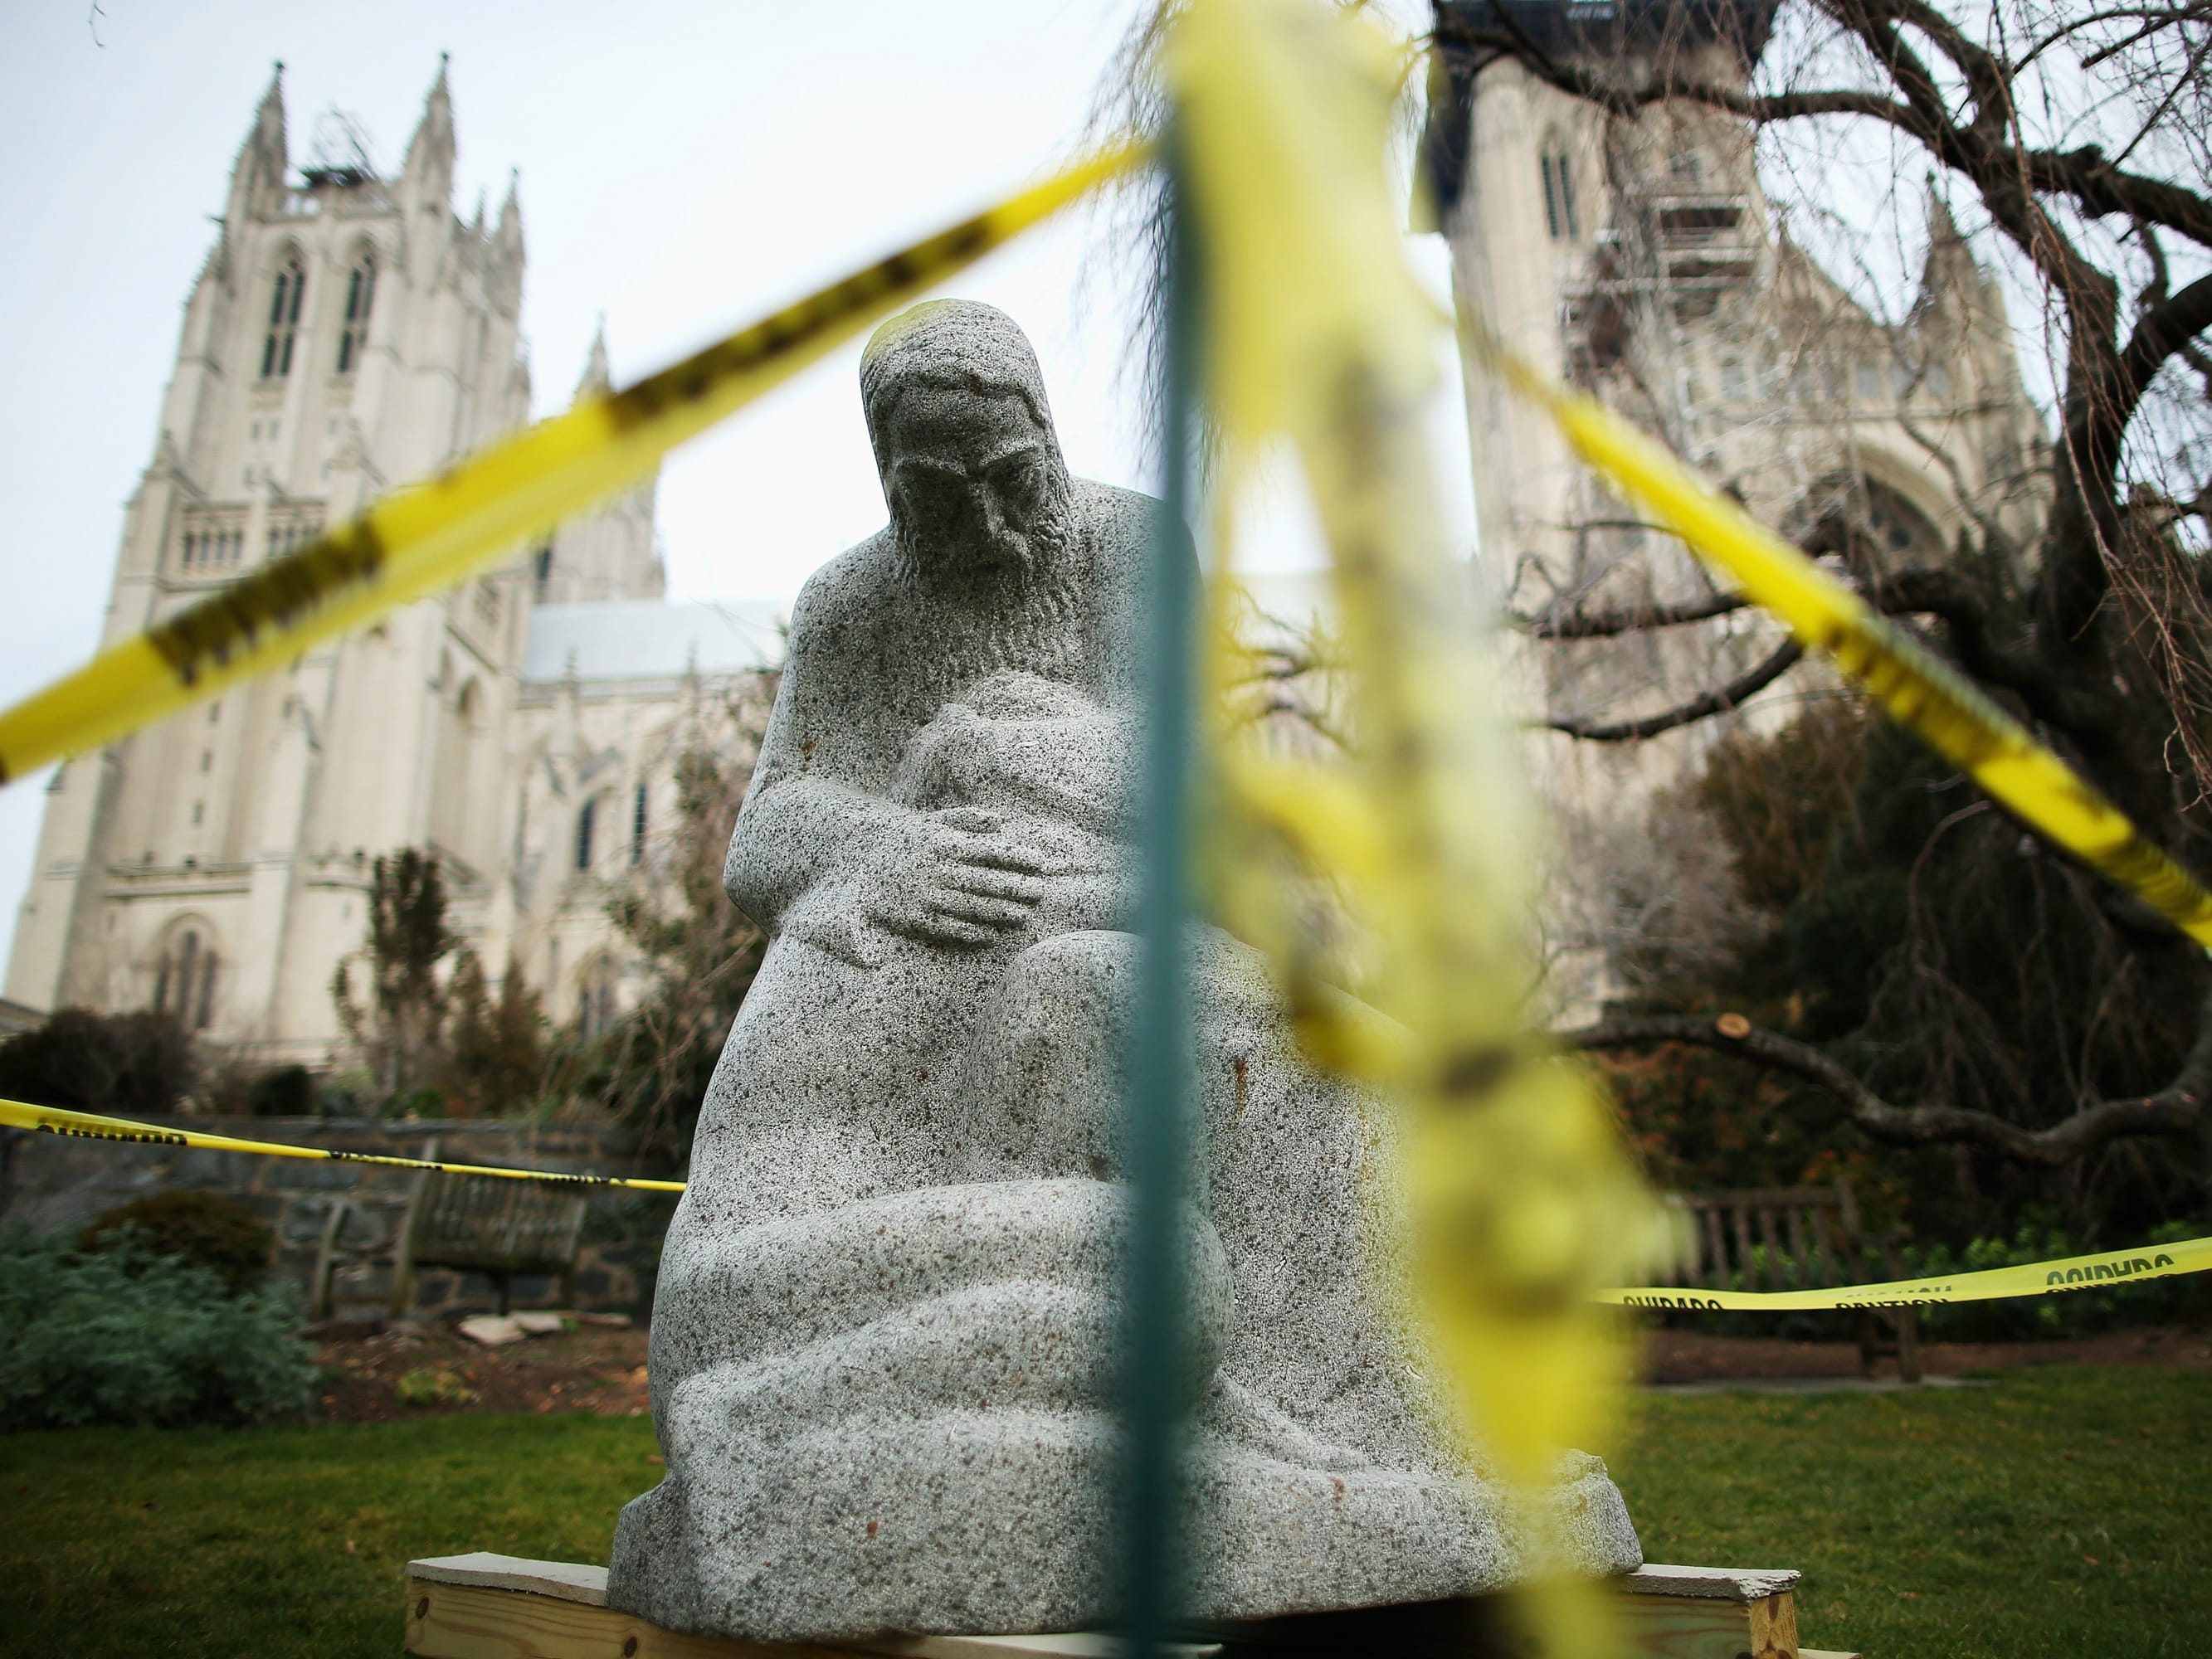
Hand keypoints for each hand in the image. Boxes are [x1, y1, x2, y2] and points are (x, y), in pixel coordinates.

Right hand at [870, 806, 1056, 949]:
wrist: (864, 863)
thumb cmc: (908, 840)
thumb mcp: (933, 821)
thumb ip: (966, 818)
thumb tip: (1000, 821)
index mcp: (943, 844)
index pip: (989, 850)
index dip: (1017, 857)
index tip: (1040, 862)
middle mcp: (938, 870)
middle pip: (986, 881)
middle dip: (1017, 887)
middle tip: (1041, 891)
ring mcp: (928, 896)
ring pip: (973, 908)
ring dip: (1002, 913)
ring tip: (1025, 915)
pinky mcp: (918, 918)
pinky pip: (951, 928)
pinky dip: (975, 932)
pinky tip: (994, 934)